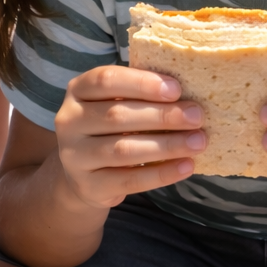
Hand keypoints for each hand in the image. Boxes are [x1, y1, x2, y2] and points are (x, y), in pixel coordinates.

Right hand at [55, 65, 205, 211]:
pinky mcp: (88, 186)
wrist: (81, 173)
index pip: (106, 80)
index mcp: (77, 90)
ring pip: (124, 150)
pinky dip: (161, 173)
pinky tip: (185, 166)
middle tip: (197, 117)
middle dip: (163, 116)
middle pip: (118, 115)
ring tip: (197, 142)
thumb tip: (186, 92)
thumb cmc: (108, 127)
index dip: (142, 83)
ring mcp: (74, 156)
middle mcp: (69, 121)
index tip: (176, 89)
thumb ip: (139, 93)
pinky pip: (129, 180)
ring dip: (166, 145)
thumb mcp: (113, 102)